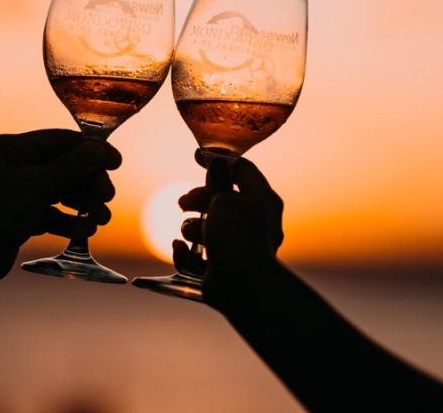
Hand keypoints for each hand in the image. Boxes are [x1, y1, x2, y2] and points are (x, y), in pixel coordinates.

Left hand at [0, 129, 120, 289]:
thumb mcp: (36, 185)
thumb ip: (71, 167)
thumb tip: (99, 150)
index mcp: (11, 149)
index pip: (60, 141)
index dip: (90, 151)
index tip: (116, 162)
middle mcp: (14, 166)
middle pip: (64, 167)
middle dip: (88, 182)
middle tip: (107, 196)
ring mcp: (17, 193)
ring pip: (60, 192)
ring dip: (83, 204)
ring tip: (100, 218)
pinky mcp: (19, 217)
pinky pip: (51, 214)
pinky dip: (69, 221)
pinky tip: (84, 230)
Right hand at [174, 151, 283, 305]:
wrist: (242, 285)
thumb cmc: (237, 236)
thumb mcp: (225, 199)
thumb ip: (217, 181)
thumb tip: (216, 162)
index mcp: (262, 200)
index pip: (242, 170)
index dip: (219, 161)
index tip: (196, 157)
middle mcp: (255, 222)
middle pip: (223, 200)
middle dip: (199, 199)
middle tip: (183, 202)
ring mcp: (240, 247)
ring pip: (210, 229)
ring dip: (192, 227)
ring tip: (188, 231)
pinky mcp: (224, 269)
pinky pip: (200, 257)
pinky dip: (187, 253)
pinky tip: (180, 249)